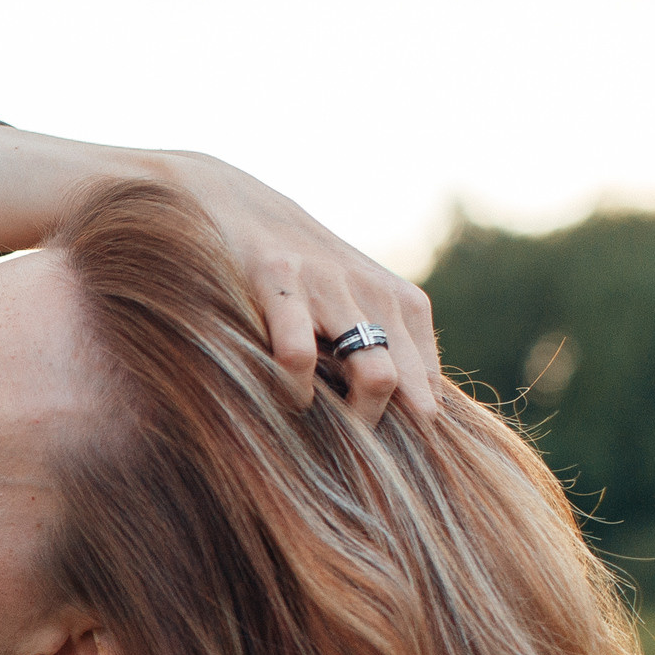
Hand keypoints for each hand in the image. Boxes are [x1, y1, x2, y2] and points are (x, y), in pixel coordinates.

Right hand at [159, 151, 441, 425]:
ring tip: (318, 426)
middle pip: (404, 386)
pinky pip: (300, 353)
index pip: (425, 384)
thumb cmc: (291, 269)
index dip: (403, 425)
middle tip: (343, 452)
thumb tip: (404, 413)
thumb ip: (379, 343)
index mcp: (399, 301)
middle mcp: (373, 292)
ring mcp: (328, 285)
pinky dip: (294, 388)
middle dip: (377, 427)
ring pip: (374, 372)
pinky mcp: (277, 280)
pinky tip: (283, 394)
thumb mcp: (347, 297)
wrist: (229, 202)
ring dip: (348, 417)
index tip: (377, 450)